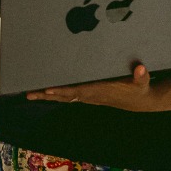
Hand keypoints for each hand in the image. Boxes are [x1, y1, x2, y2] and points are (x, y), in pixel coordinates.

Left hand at [28, 64, 152, 111]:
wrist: (141, 101)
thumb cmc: (139, 88)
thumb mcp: (142, 82)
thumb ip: (141, 75)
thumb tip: (141, 69)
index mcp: (98, 91)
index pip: (76, 91)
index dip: (62, 91)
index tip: (47, 89)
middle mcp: (90, 95)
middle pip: (64, 96)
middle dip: (46, 95)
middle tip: (28, 94)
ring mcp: (88, 96)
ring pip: (64, 97)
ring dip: (47, 96)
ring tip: (30, 94)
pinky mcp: (89, 95)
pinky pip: (69, 95)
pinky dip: (56, 94)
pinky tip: (46, 92)